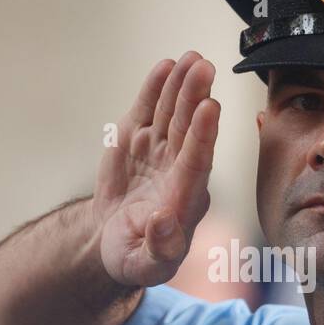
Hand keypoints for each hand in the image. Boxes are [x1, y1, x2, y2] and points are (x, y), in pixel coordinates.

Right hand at [94, 51, 219, 286]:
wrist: (114, 240)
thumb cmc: (136, 256)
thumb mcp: (146, 266)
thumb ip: (160, 249)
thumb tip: (163, 220)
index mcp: (185, 199)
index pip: (196, 162)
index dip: (202, 135)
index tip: (209, 108)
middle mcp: (177, 169)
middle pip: (188, 130)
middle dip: (195, 98)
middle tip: (204, 67)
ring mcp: (159, 151)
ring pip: (172, 114)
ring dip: (181, 86)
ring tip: (191, 58)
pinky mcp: (138, 140)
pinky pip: (149, 111)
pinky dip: (155, 89)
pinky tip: (166, 66)